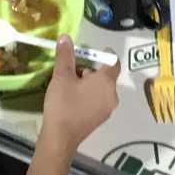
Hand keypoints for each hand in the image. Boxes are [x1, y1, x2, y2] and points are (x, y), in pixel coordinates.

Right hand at [40, 36, 119, 150]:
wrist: (60, 137)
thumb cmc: (63, 103)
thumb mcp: (62, 76)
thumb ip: (65, 55)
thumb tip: (66, 37)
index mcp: (106, 82)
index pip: (113, 63)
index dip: (106, 54)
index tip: (95, 51)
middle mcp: (112, 95)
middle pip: (104, 76)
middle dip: (89, 70)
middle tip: (70, 70)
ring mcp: (107, 109)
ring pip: (100, 89)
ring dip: (87, 83)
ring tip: (67, 85)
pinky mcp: (99, 119)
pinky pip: (97, 100)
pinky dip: (87, 95)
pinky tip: (71, 99)